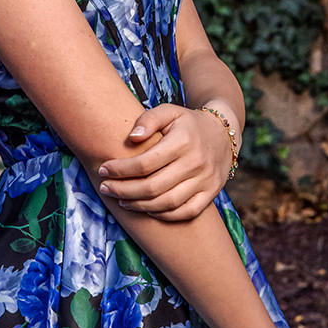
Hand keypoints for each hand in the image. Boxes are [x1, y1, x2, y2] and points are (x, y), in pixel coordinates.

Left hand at [96, 103, 233, 221]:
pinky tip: (147, 209)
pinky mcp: (211, 193)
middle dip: (124, 191)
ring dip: (139, 206)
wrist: (223, 134)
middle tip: (106, 188)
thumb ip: (148, 120)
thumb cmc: (187, 123)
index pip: (145, 163)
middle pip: (153, 187)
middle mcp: (195, 163)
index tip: (103, 169)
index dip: (120, 169)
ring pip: (167, 203)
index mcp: (182, 141)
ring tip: (121, 200)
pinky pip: (186, 212)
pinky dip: (164, 215)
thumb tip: (131, 138)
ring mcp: (205, 180)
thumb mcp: (169, 111)